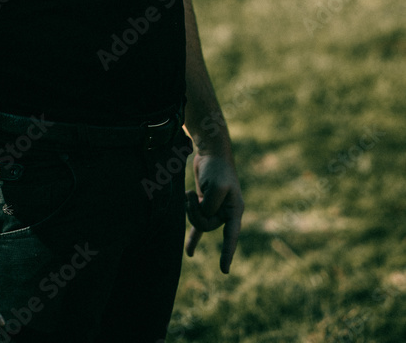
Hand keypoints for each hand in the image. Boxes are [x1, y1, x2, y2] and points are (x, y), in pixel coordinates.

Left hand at [184, 151, 243, 273]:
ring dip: (190, 210)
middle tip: (190, 197)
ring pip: (200, 222)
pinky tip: (189, 252)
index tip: (224, 270)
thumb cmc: (217, 168)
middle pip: (208, 225)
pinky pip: (199, 225)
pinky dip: (193, 237)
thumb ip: (209, 207)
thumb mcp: (216, 188)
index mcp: (234, 209)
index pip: (231, 236)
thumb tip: (203, 217)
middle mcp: (226, 211)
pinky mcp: (204, 204)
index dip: (227, 252)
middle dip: (195, 214)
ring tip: (187, 194)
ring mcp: (215, 209)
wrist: (211, 151)